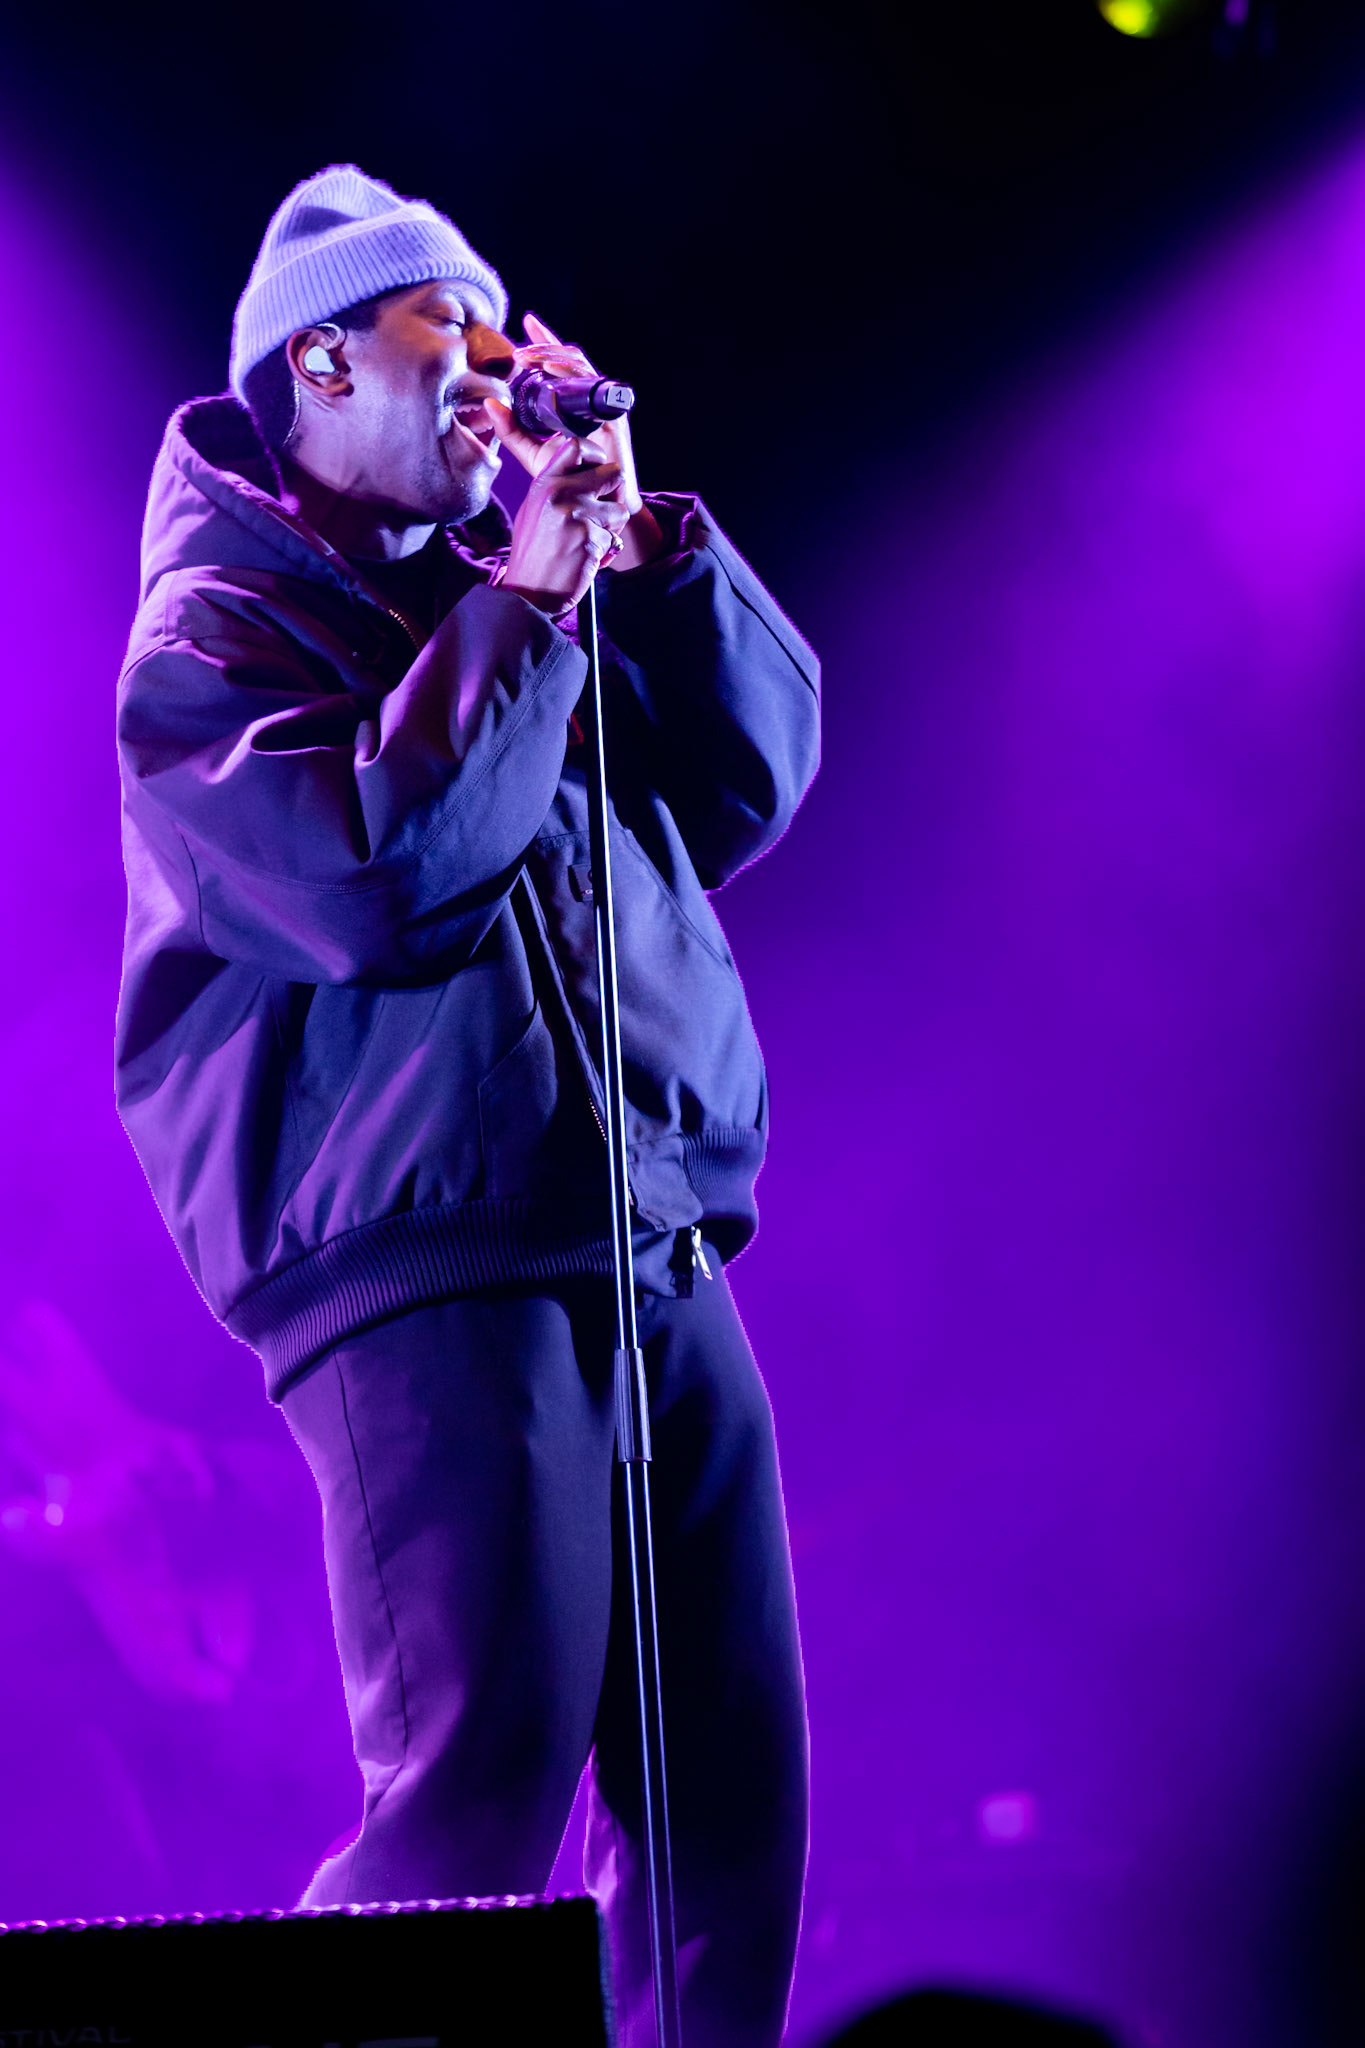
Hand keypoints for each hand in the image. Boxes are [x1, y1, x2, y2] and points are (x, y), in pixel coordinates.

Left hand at [487, 312, 662, 581]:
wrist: (602, 505)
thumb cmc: (571, 477)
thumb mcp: (533, 453)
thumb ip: (511, 431)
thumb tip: (489, 403)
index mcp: (576, 400)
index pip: (561, 363)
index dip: (546, 341)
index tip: (526, 322)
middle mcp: (592, 397)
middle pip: (571, 358)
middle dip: (545, 348)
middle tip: (518, 350)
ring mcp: (605, 404)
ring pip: (582, 367)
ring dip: (555, 358)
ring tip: (530, 358)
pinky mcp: (614, 416)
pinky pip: (594, 387)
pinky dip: (575, 376)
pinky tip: (553, 372)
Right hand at [490, 431, 629, 614]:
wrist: (529, 593)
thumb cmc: (534, 554)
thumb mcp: (534, 510)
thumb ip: (557, 486)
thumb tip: (588, 467)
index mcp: (544, 482)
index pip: (577, 446)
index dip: (598, 456)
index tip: (600, 472)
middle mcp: (559, 492)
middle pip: (613, 473)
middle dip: (615, 495)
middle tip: (603, 515)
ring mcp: (575, 514)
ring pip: (620, 509)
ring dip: (613, 528)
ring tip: (591, 541)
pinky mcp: (589, 537)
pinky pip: (615, 538)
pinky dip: (606, 552)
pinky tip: (587, 559)